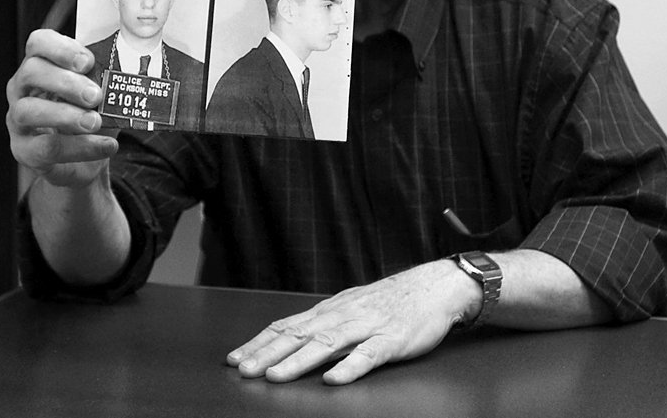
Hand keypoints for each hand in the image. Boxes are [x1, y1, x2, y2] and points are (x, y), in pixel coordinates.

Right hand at [6, 28, 118, 185]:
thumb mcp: (98, 95)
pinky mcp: (24, 151)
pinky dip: (80, 147)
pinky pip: (46, 147)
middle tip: (95, 95)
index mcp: (42, 67)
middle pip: (32, 72)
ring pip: (29, 110)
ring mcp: (18, 120)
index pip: (39, 43)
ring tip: (95, 122)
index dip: (61, 48)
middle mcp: (23, 89)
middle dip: (66, 81)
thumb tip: (131, 72)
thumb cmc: (87, 117)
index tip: (87, 62)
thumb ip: (106, 81)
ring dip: (66, 115)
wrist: (81, 161)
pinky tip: (105, 145)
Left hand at [226, 259, 480, 384]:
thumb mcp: (349, 307)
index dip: (260, 343)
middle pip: (299, 334)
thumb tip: (288, 339)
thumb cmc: (389, 302)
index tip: (235, 358)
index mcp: (330, 311)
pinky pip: (368, 354)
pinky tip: (333, 379)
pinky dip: (349, 367)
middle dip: (268, 353)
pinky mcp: (392, 340)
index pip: (287, 326)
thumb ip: (322, 324)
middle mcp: (342, 316)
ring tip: (276, 375)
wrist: (432, 287)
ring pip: (327, 343)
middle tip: (243, 369)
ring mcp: (366, 326)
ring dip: (298, 360)